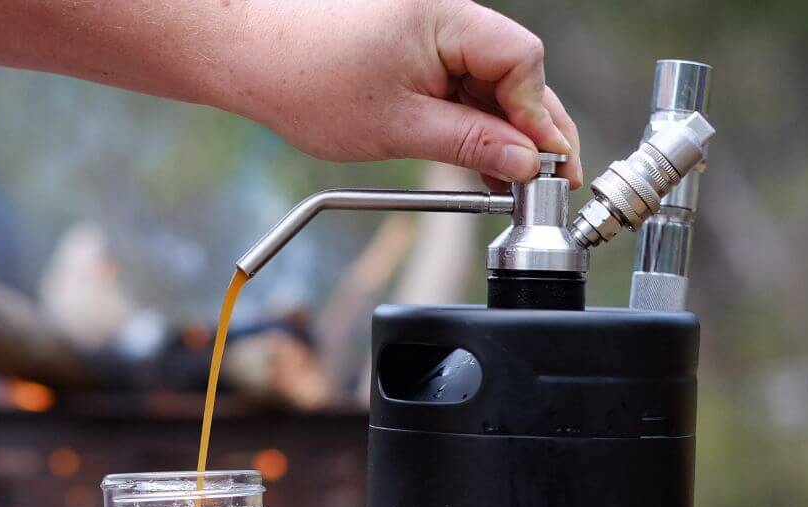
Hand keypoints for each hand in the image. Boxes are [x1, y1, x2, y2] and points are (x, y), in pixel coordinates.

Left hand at [236, 0, 581, 187]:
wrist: (253, 57)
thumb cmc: (310, 80)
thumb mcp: (401, 126)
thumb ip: (471, 144)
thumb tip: (526, 163)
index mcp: (446, 17)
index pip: (521, 61)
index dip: (538, 118)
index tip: (546, 166)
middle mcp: (448, 18)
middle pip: (518, 73)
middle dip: (537, 131)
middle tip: (554, 184)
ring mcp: (436, 36)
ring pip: (495, 88)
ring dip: (509, 136)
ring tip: (521, 187)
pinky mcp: (422, 56)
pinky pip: (467, 92)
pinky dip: (480, 129)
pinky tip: (491, 167)